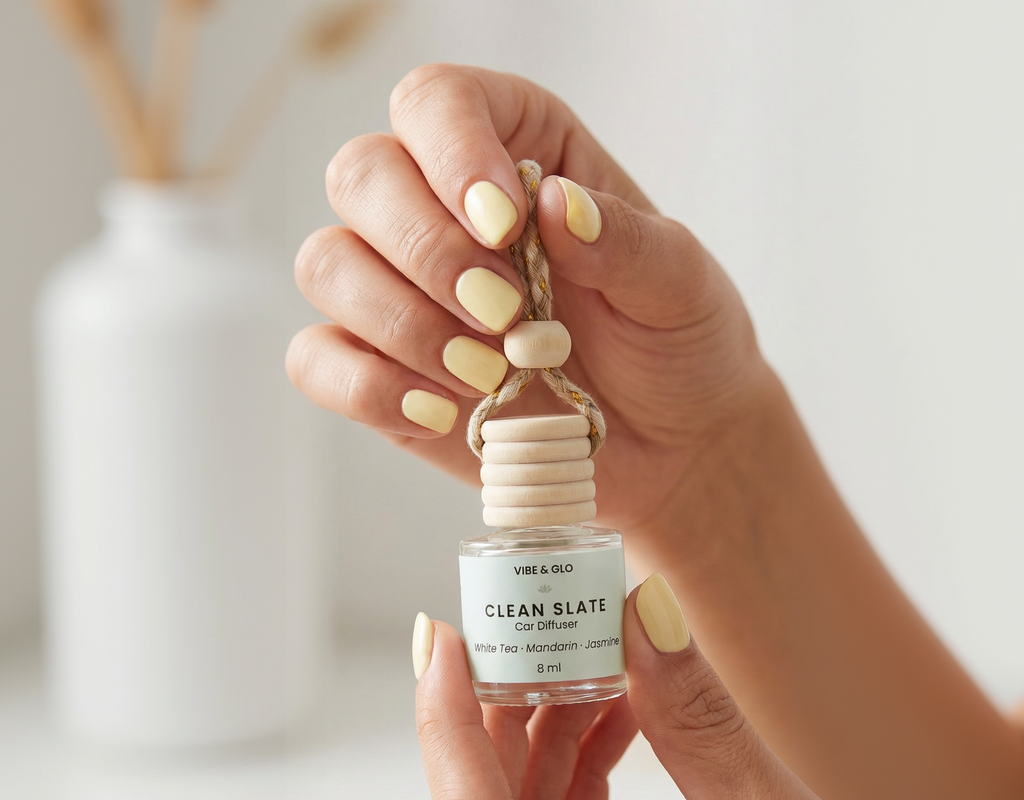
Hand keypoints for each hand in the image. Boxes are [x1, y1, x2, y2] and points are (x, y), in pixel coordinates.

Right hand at [288, 63, 768, 553]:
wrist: (670, 447)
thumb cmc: (676, 348)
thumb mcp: (679, 286)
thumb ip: (624, 241)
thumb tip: (554, 206)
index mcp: (516, 151)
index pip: (437, 103)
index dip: (453, 152)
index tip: (506, 226)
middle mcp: (442, 210)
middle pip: (362, 176)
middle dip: (427, 252)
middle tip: (506, 318)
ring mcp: (404, 292)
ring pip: (329, 266)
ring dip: (403, 325)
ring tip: (489, 375)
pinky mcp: (383, 371)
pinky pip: (318, 361)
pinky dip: (369, 387)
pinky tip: (442, 411)